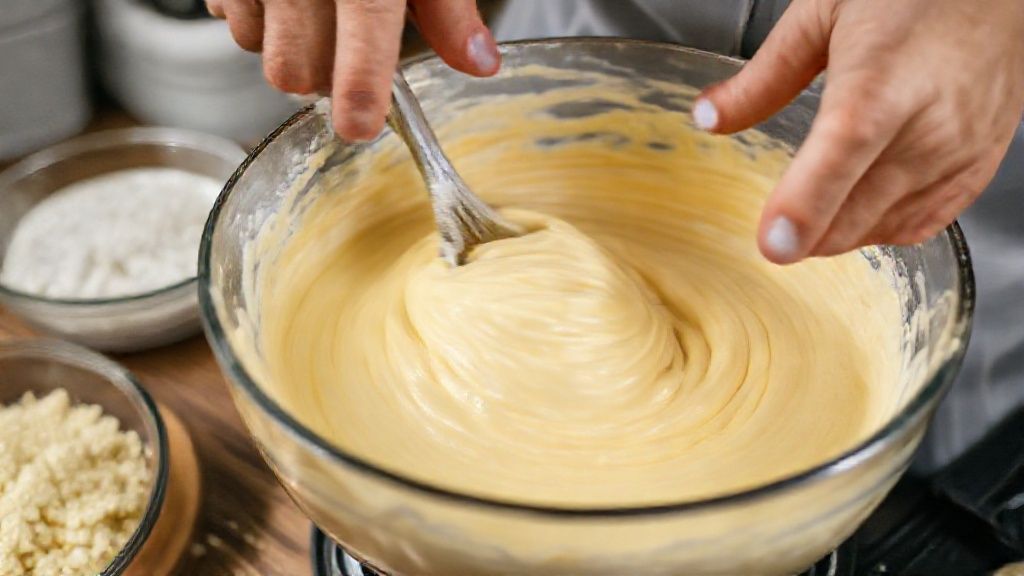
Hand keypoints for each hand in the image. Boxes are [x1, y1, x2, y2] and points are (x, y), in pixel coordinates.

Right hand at [206, 0, 499, 140]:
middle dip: (322, 77)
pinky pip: (226, 16)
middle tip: (347, 50)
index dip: (359, 93)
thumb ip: (447, 8)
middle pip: (296, 70)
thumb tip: (479, 63)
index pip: (361, 45)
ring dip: (286, 44)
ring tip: (313, 8)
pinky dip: (254, 15)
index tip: (361, 125)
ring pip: (258, 48)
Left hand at [695, 0, 1023, 262]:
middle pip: (857, 210)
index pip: (841, 154)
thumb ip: (762, 78)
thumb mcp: (820, 14)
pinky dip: (881, 229)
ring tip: (817, 206)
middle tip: (775, 227)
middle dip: (806, 235)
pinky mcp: (980, 166)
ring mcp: (960, 151)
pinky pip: (922, 225)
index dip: (806, 205)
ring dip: (839, 233)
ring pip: (882, 228)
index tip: (773, 244)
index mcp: (879, 81)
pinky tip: (860, 209)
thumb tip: (708, 118)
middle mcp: (928, 124)